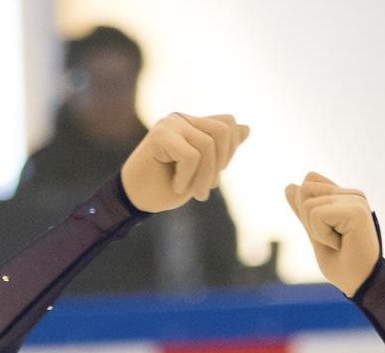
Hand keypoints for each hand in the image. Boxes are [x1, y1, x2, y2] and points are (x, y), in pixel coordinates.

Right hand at [120, 113, 249, 213]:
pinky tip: (176, 186)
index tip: (213, 177)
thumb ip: (220, 149)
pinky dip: (187, 178)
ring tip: (192, 192)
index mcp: (192, 124)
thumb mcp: (202, 170)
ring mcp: (170, 124)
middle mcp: (181, 119)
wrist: (136, 201)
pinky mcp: (160, 135)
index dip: (230, 150)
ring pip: (208, 145)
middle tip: (205, 190)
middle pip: (223, 131)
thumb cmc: (166, 187)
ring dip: (203, 177)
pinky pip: (191, 156)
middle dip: (219, 166)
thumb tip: (247, 127)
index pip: (228, 123)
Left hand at [284, 172, 380, 296]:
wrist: (361, 285)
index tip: (328, 232)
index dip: (306, 211)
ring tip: (339, 243)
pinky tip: (341, 244)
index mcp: (345, 197)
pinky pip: (316, 215)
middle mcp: (353, 195)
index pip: (309, 181)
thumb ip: (304, 211)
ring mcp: (357, 200)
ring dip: (317, 231)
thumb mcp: (315, 234)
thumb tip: (289, 186)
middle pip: (305, 189)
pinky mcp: (356, 210)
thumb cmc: (342, 266)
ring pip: (308, 204)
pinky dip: (322, 235)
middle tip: (333, 240)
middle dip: (309, 221)